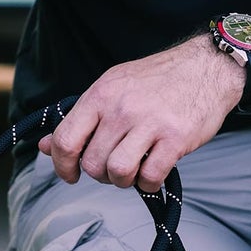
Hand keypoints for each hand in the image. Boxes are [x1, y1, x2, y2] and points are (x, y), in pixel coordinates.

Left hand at [42, 35, 241, 192]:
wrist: (206, 67)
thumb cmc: (156, 80)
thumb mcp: (112, 87)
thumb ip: (80, 118)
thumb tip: (45, 146)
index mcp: (100, 94)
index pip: (65, 139)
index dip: (62, 166)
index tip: (70, 175)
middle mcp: (121, 108)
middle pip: (92, 163)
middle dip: (100, 174)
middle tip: (114, 165)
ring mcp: (149, 123)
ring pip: (117, 172)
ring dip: (123, 180)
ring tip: (134, 168)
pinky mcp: (175, 139)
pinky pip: (150, 178)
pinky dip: (148, 184)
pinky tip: (154, 170)